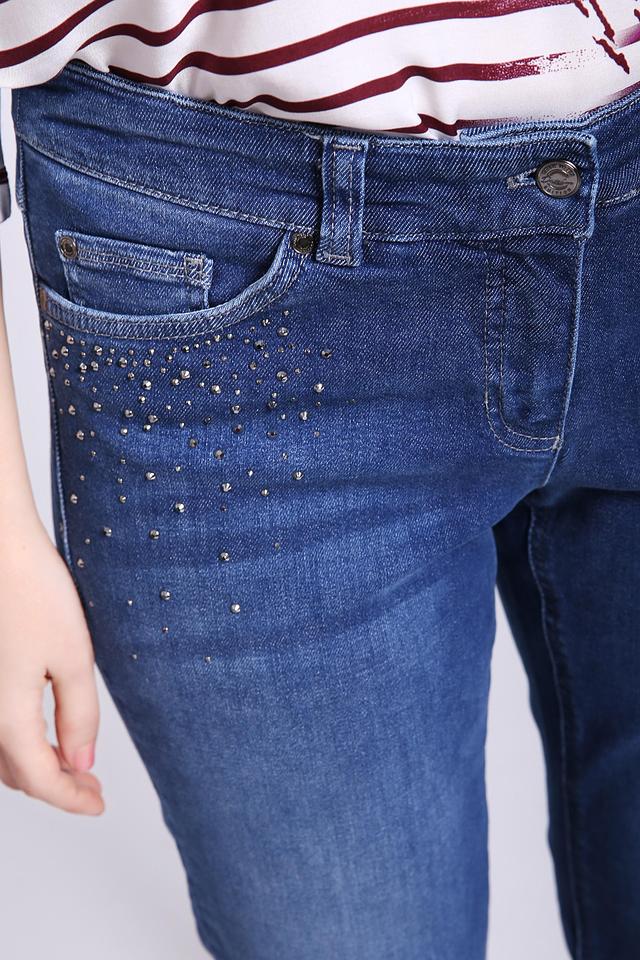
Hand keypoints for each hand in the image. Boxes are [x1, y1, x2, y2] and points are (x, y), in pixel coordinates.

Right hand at [0, 519, 103, 814]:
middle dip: (54, 784)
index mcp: (6, 714)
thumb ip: (78, 715)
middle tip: (91, 786)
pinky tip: (39, 728)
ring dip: (32, 764)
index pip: (40, 778)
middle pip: (14, 772)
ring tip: (71, 761)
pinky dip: (14, 740)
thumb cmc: (33, 591)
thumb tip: (80, 763)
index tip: (98, 805)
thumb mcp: (73, 656)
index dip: (70, 799)